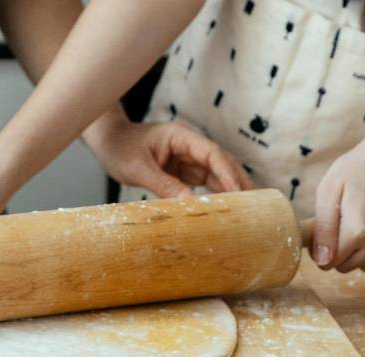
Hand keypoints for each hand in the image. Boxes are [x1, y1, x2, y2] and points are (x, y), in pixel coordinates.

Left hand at [83, 108, 252, 197]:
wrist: (108, 142)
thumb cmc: (120, 148)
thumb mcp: (138, 168)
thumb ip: (163, 185)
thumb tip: (189, 203)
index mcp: (181, 137)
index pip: (212, 154)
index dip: (228, 173)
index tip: (240, 192)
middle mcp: (189, 146)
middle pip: (221, 164)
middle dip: (238, 182)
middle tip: (255, 205)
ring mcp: (188, 159)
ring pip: (216, 175)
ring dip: (230, 191)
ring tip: (247, 211)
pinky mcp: (183, 171)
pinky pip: (204, 184)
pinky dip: (215, 196)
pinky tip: (225, 210)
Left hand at [312, 133, 364, 272]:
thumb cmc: (357, 171)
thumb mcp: (328, 192)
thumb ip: (322, 230)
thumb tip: (321, 261)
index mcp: (357, 230)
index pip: (330, 263)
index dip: (323, 253)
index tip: (326, 238)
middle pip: (349, 267)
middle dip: (342, 252)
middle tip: (345, 227)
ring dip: (363, 253)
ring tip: (364, 226)